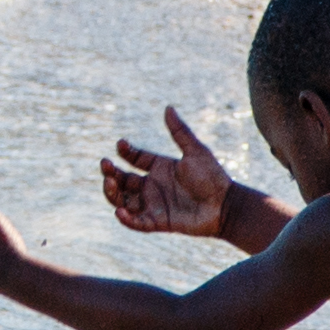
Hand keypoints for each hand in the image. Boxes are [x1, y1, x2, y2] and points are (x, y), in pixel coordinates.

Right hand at [100, 108, 231, 237]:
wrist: (225, 205)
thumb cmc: (212, 177)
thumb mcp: (195, 151)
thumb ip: (180, 131)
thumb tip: (168, 107)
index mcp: (160, 167)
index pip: (135, 159)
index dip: (125, 152)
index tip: (120, 144)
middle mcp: (153, 186)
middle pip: (123, 181)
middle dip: (111, 173)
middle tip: (105, 165)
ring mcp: (154, 204)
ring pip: (123, 200)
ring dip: (112, 193)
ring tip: (109, 183)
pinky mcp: (158, 221)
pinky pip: (137, 222)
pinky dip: (126, 219)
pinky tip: (120, 211)